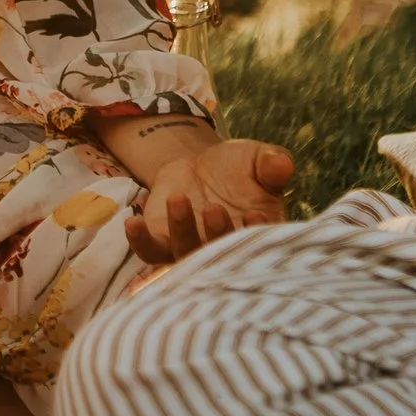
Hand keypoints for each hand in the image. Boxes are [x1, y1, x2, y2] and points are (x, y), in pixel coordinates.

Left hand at [119, 130, 294, 264]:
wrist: (203, 166)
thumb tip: (282, 165)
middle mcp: (224, 251)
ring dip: (182, 231)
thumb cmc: (240, 167)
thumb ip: (272, 163)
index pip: (259, 247)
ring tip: (181, 199)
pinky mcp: (161, 242)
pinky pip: (149, 251)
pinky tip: (133, 221)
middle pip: (220, 256)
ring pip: (184, 254)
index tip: (255, 215)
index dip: (256, 237)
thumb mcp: (259, 158)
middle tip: (214, 209)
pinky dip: (140, 241)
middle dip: (216, 235)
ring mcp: (191, 249)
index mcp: (257, 237)